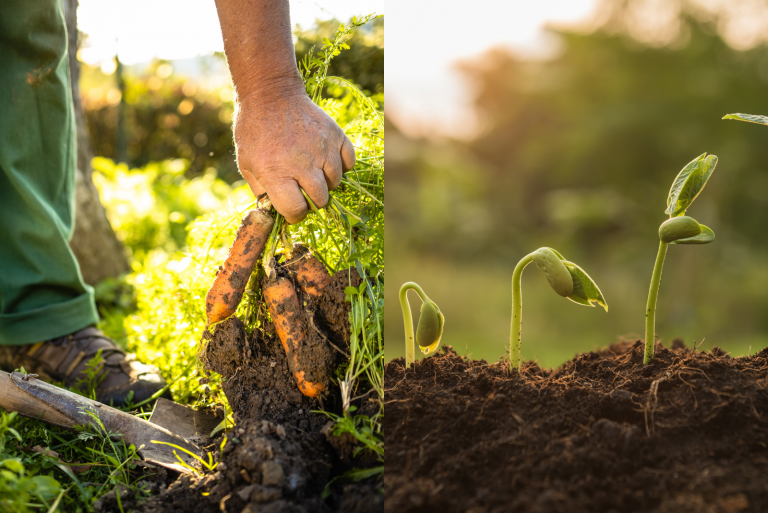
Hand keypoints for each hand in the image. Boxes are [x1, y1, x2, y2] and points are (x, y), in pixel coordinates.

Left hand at [233, 92, 355, 223]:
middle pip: (321, 200)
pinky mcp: (336, 136)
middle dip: (312, 200)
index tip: (292, 209)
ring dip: (326, 183)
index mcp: (277, 173)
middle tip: (303, 190)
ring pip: (336, 183)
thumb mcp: (246, 163)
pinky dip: (341, 166)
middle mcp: (303, 163)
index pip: (296, 210)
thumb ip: (261, 190)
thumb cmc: (254, 130)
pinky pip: (348, 163)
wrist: (271, 94)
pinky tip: (326, 160)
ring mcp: (323, 149)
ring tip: (313, 172)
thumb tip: (275, 211)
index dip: (294, 214)